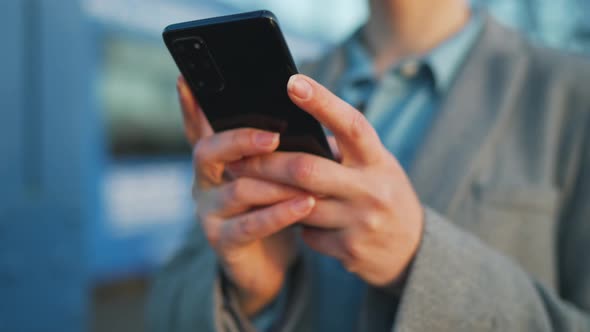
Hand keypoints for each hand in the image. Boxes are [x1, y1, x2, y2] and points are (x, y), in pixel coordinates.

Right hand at [177, 76, 315, 314]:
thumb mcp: (270, 176)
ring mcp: (209, 213)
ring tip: (308, 180)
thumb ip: (272, 151)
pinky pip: (251, 224)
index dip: (189, 106)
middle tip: (272, 137)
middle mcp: (204, 183)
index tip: (185, 79)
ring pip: (237, 189)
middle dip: (240, 140)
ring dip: (275, 183)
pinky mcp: (222, 241)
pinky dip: (281, 213)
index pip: (198, 128)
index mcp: (215, 162)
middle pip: (208, 152)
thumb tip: (299, 118)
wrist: (267, 264)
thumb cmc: (271, 209)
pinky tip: (306, 204)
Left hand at [227, 74, 423, 286]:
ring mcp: (361, 222)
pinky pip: (306, 234)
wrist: (410, 248)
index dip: (322, 102)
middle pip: (307, 170)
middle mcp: (372, 189)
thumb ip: (340, 150)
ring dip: (267, 195)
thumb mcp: (374, 166)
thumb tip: (287, 131)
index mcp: (378, 159)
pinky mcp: (350, 250)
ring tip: (243, 183)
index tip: (292, 82)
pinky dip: (292, 223)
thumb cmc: (380, 193)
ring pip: (298, 205)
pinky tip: (288, 218)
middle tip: (237, 158)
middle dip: (266, 163)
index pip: (351, 125)